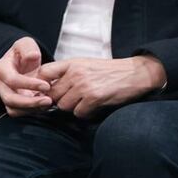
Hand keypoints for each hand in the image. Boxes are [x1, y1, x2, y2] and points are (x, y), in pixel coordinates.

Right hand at [0, 37, 52, 116]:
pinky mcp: (13, 104)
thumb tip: (33, 56)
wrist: (22, 62)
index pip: (12, 80)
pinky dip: (32, 111)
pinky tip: (44, 105)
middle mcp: (1, 84)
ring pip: (14, 109)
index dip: (28, 84)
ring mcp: (6, 95)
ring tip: (48, 103)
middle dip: (30, 102)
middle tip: (48, 100)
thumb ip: (28, 48)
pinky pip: (19, 113)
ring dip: (31, 109)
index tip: (46, 85)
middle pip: (10, 99)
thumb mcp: (25, 44)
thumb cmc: (23, 53)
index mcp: (2, 69)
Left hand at [38, 55, 166, 117]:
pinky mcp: (94, 97)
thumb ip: (67, 73)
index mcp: (71, 63)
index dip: (42, 84)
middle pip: (53, 94)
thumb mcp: (85, 64)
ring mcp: (84, 85)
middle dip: (60, 100)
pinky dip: (85, 113)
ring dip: (73, 108)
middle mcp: (75, 73)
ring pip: (64, 106)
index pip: (44, 72)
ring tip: (85, 102)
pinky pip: (79, 113)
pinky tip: (94, 107)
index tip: (47, 91)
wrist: (135, 73)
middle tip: (72, 101)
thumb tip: (48, 87)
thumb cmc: (109, 71)